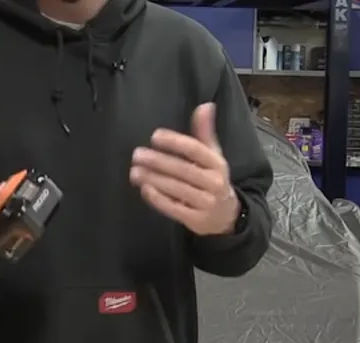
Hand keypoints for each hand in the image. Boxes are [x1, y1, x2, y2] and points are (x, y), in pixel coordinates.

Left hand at [130, 103, 239, 235]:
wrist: (225, 216)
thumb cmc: (212, 179)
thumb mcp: (213, 156)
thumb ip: (204, 133)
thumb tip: (205, 105)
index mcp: (217, 163)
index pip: (196, 150)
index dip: (175, 142)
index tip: (155, 136)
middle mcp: (214, 182)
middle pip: (183, 169)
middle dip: (158, 161)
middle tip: (136, 155)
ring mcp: (205, 202)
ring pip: (177, 188)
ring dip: (153, 179)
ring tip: (134, 172)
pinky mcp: (195, 219)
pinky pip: (174, 208)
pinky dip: (158, 199)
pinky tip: (144, 189)